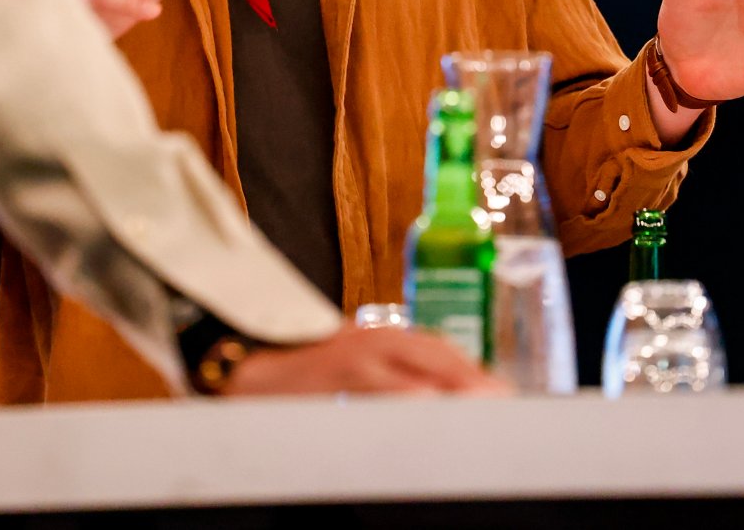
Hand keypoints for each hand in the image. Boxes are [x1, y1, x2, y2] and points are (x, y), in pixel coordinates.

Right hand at [224, 326, 508, 396]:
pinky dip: (400, 391)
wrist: (241, 364)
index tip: (501, 392)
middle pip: (430, 353)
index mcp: (377, 338)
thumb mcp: (352, 370)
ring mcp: (347, 354)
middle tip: (502, 399)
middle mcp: (367, 339)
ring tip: (478, 402)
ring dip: (445, 382)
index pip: (435, 350)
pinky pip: (370, 382)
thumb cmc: (301, 378)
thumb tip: (438, 401)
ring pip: (406, 365)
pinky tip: (425, 404)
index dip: (469, 369)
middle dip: (468, 375)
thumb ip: (390, 378)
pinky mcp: (326, 372)